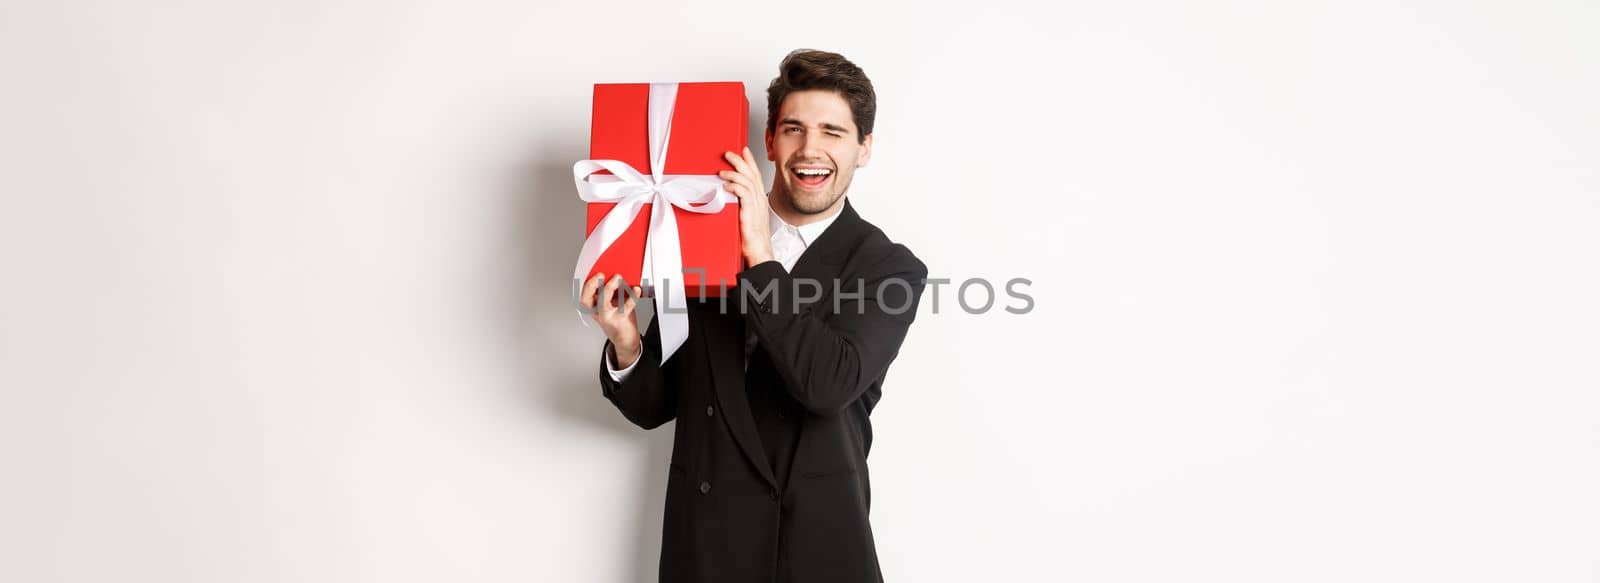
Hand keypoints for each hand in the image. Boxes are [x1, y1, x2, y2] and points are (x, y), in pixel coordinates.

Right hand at [579, 273, 642, 367]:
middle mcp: (598, 313)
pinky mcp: (620, 320)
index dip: (586, 285)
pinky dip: (632, 297)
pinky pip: (626, 307)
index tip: (593, 274)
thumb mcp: (610, 304)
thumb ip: (610, 292)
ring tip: (619, 279)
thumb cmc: (617, 320)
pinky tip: (636, 290)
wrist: (625, 339)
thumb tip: (615, 275)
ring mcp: (608, 317)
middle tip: (600, 275)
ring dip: (610, 288)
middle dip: (591, 286)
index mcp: (593, 307)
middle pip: (586, 300)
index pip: (583, 296)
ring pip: (604, 304)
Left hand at [719, 147, 774, 265]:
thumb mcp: (747, 219)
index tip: (744, 151)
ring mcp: (756, 207)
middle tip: (730, 153)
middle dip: (741, 161)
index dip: (750, 162)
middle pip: (752, 175)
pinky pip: (744, 195)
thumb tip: (729, 198)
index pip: (756, 176)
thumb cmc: (753, 240)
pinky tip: (726, 186)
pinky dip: (735, 187)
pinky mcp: (750, 214)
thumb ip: (741, 206)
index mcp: (760, 201)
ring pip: (747, 182)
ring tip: (722, 171)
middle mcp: (760, 201)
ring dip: (734, 174)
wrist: (760, 253)